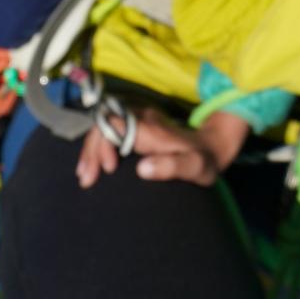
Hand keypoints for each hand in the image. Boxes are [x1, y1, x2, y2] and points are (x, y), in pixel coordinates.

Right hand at [74, 106, 232, 189]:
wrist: (214, 145)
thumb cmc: (204, 160)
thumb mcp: (196, 167)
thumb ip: (173, 167)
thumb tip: (142, 169)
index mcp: (152, 128)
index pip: (115, 124)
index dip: (104, 144)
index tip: (109, 169)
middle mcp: (143, 118)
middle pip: (105, 125)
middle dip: (92, 151)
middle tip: (87, 179)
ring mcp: (139, 120)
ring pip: (105, 127)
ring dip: (92, 150)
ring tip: (85, 176)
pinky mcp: (137, 126)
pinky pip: (110, 131)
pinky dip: (98, 148)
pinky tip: (93, 167)